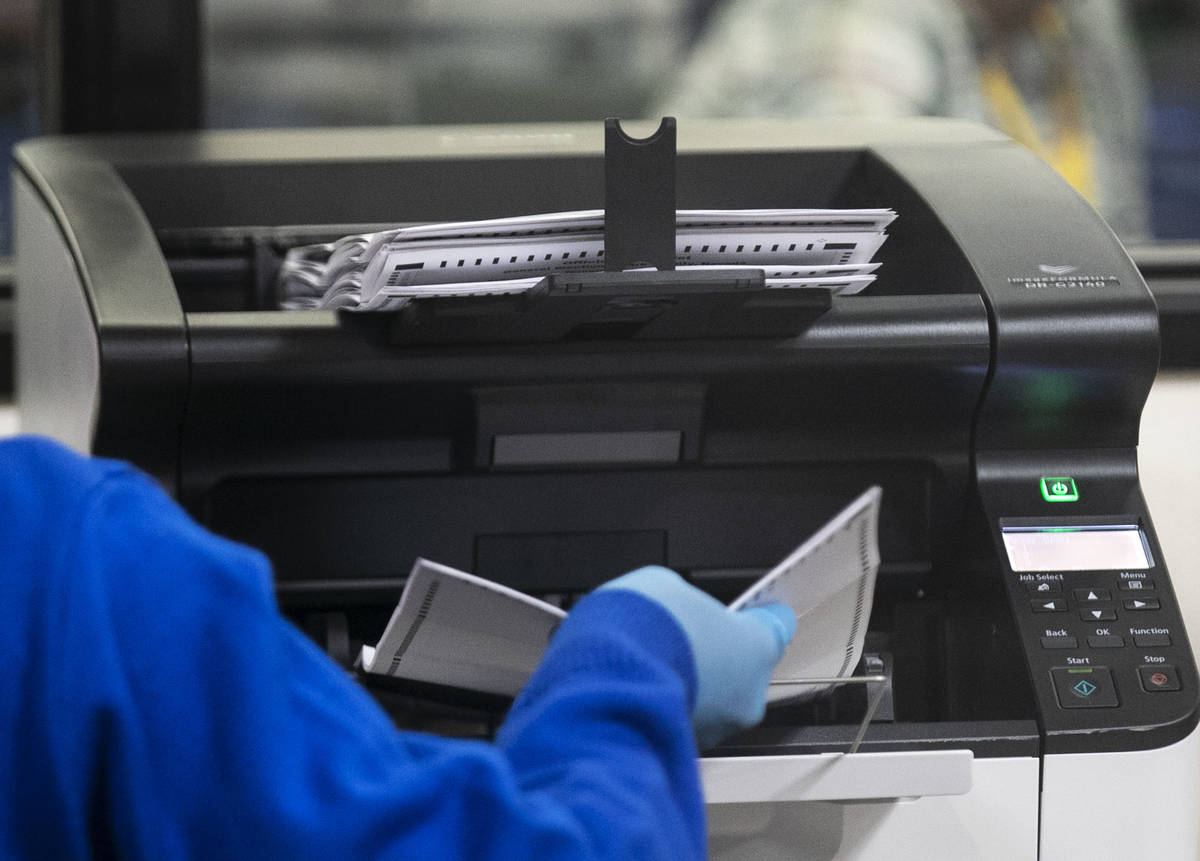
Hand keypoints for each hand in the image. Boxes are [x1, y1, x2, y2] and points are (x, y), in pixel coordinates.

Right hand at [600, 566, 794, 748]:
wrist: (603, 680)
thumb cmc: (641, 629)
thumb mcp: (665, 588)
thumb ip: (687, 604)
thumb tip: (681, 610)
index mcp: (756, 646)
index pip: (775, 628)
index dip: (754, 619)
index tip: (747, 615)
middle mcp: (748, 695)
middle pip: (741, 669)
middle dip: (714, 657)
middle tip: (680, 640)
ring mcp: (719, 729)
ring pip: (713, 702)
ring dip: (691, 686)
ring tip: (653, 666)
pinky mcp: (688, 750)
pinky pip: (684, 722)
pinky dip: (668, 707)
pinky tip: (642, 690)